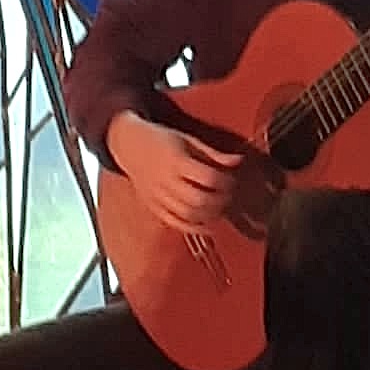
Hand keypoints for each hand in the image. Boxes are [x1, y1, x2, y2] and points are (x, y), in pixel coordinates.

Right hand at [106, 111, 241, 231]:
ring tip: (220, 209)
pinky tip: (208, 225)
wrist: (129, 145)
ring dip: (210, 216)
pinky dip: (195, 227)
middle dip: (220, 202)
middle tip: (229, 197)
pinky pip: (176, 223)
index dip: (226, 182)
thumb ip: (214, 154)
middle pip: (199, 199)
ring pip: (188, 214)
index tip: (232, 181)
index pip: (208, 177)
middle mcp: (166, 180)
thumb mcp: (189, 141)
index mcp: (177, 160)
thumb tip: (239, 160)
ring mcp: (158, 196)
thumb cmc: (163, 141)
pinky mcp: (153, 207)